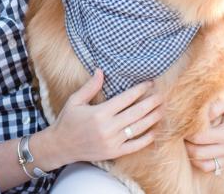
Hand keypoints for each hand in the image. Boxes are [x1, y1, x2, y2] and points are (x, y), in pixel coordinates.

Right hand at [35, 69, 162, 168]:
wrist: (61, 146)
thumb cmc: (68, 120)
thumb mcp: (75, 100)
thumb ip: (90, 86)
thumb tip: (101, 70)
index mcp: (99, 113)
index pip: (125, 99)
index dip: (139, 90)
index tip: (150, 84)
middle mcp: (108, 128)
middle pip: (136, 113)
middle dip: (151, 103)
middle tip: (162, 96)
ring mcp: (112, 142)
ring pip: (138, 129)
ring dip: (152, 119)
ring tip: (162, 110)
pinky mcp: (113, 153)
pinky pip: (134, 146)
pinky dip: (146, 139)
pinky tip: (154, 131)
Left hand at [185, 77, 223, 173]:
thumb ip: (214, 106)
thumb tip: (198, 117)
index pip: (199, 139)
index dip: (187, 132)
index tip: (183, 124)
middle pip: (199, 154)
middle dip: (186, 144)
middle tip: (182, 133)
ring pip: (205, 165)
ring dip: (193, 156)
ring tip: (188, 142)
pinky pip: (214, 169)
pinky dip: (203, 161)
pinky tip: (200, 148)